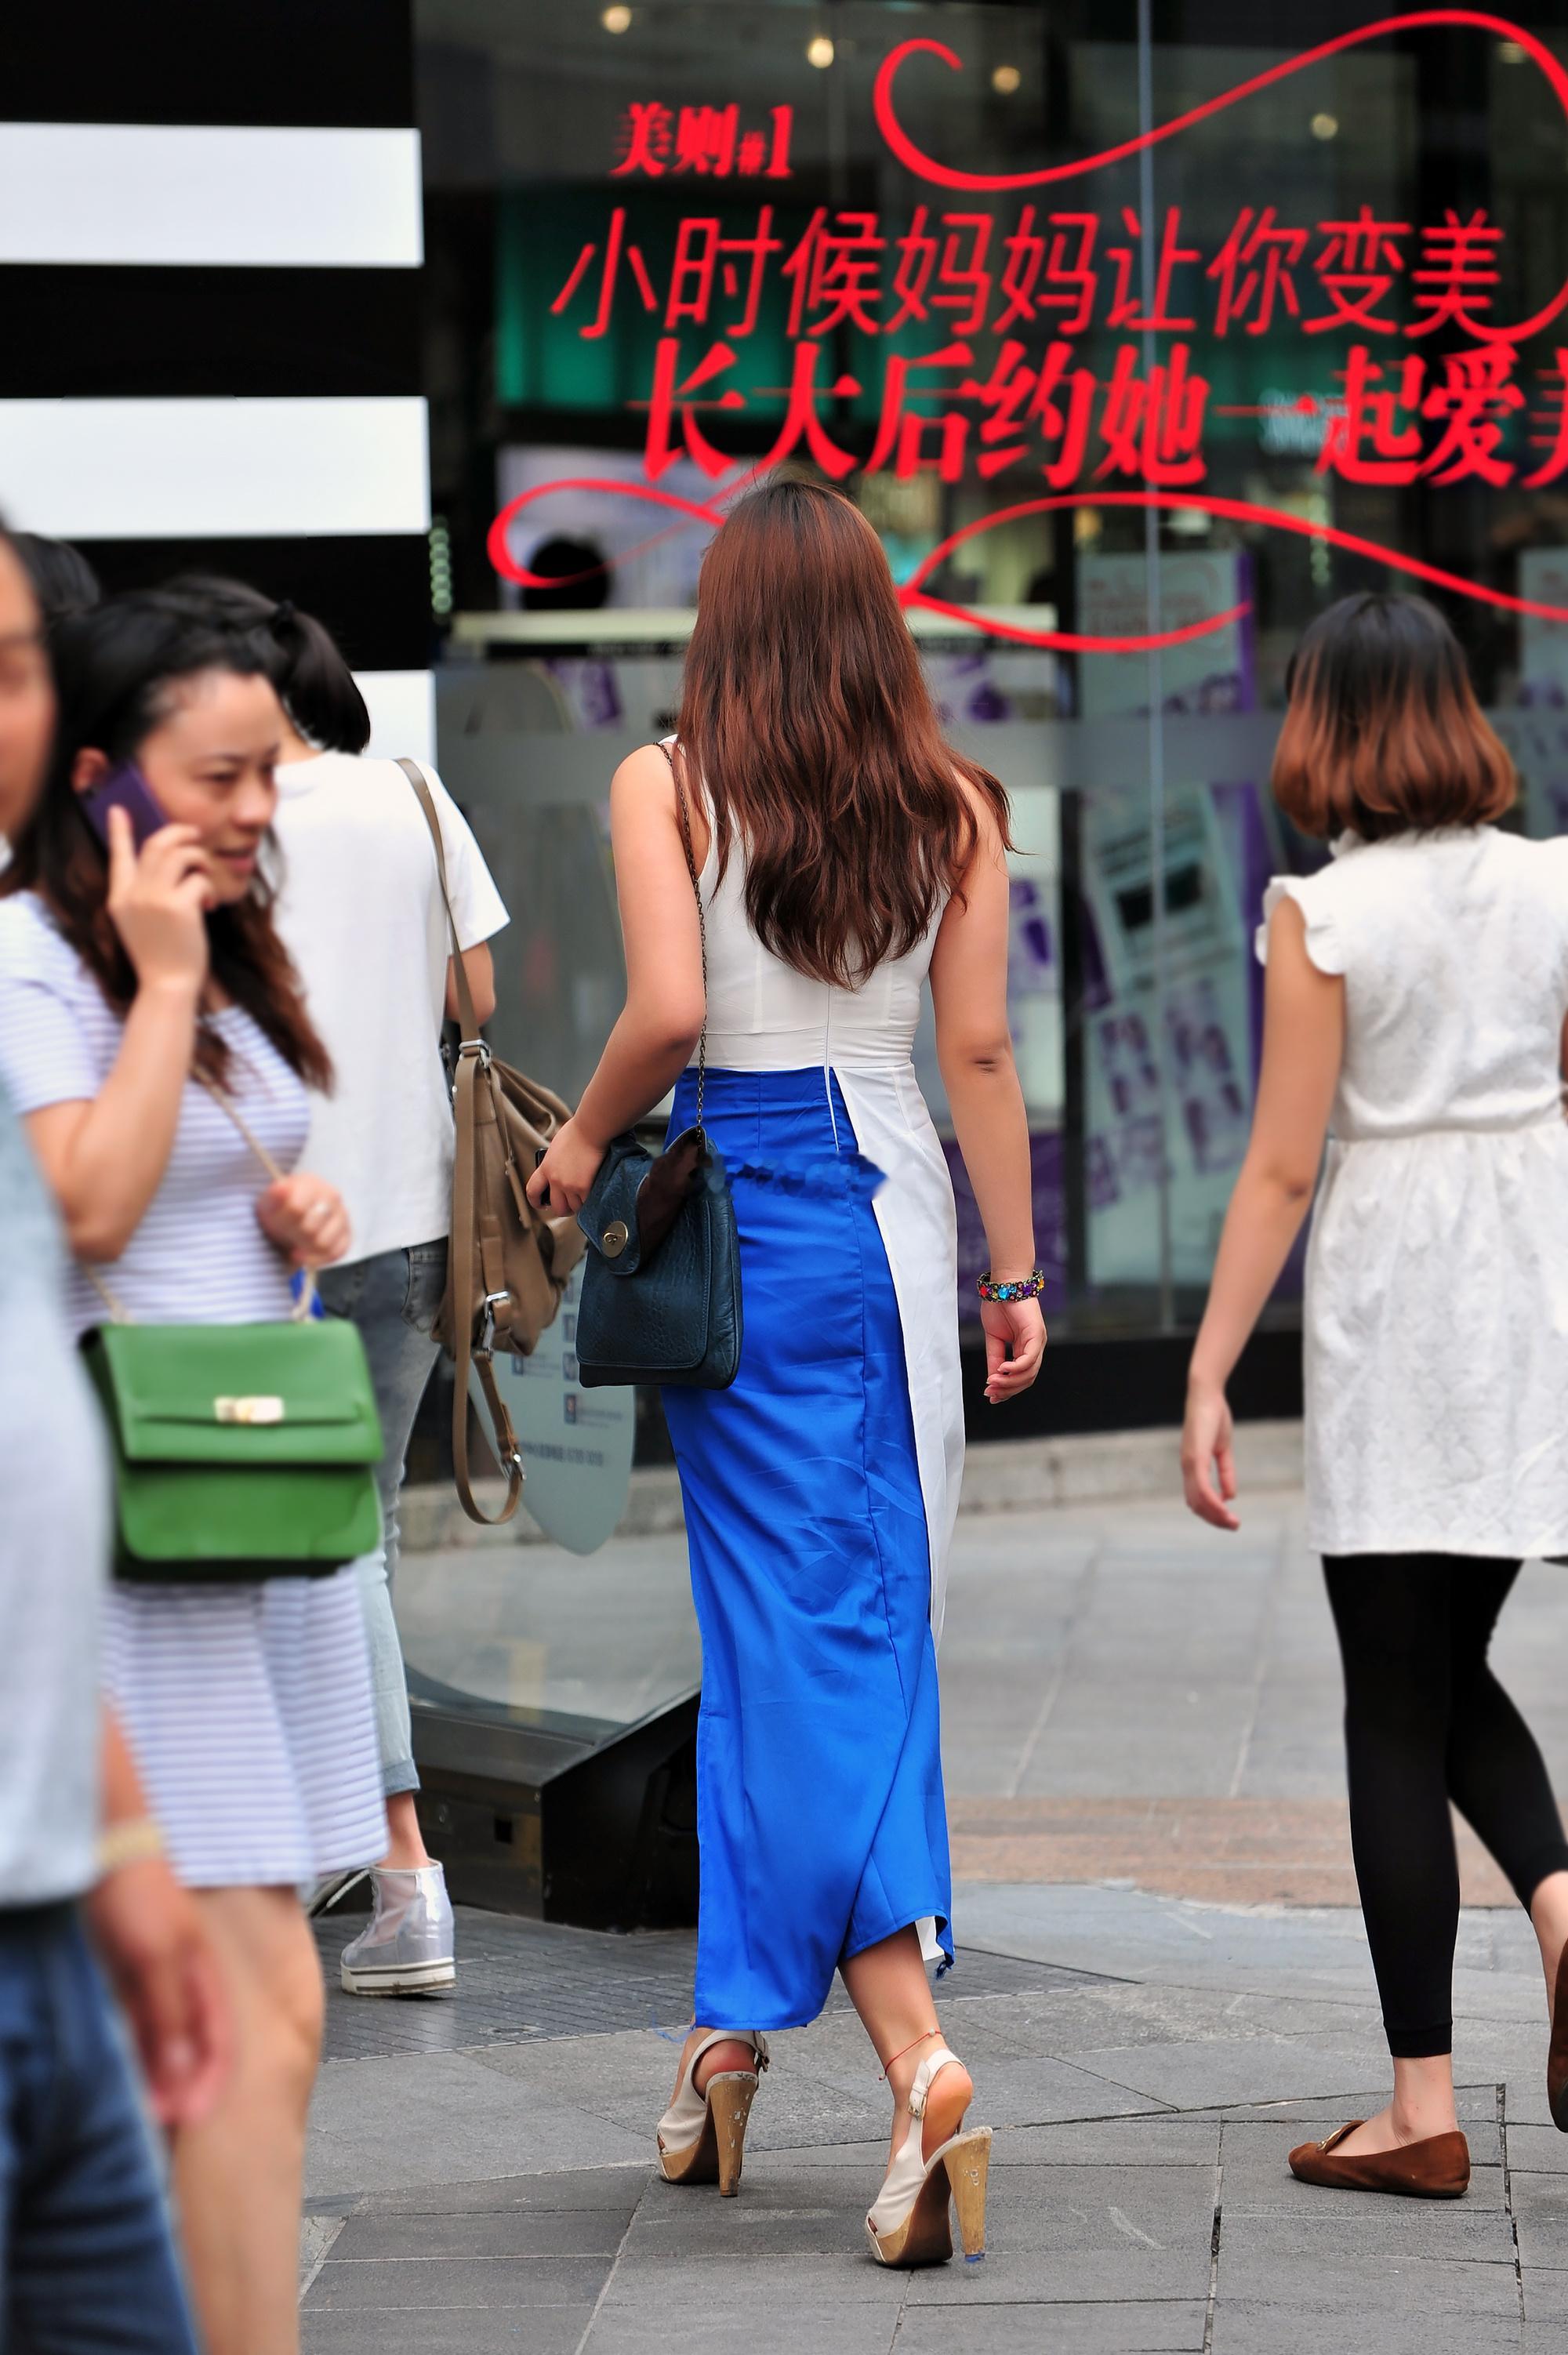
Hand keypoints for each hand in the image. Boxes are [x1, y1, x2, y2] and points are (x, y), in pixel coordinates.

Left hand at [87, 1857, 230, 2129]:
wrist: (106, 1851)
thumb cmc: (138, 1890)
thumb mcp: (159, 1958)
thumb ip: (174, 2011)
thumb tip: (187, 2067)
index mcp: (203, 1973)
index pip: (217, 2038)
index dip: (209, 2078)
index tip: (196, 2116)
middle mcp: (183, 1977)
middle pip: (192, 2042)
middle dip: (185, 2084)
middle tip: (172, 2123)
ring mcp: (155, 1975)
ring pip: (163, 2036)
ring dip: (160, 2073)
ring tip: (151, 2109)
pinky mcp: (127, 1973)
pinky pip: (138, 2023)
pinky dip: (138, 2051)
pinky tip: (130, 2069)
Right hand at [104, 807, 210, 996]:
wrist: (167, 985)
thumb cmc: (160, 955)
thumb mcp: (138, 923)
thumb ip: (143, 894)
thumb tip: (167, 864)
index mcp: (119, 897)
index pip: (118, 855)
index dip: (119, 830)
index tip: (118, 809)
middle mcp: (133, 893)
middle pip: (157, 844)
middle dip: (180, 834)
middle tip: (196, 835)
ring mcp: (154, 898)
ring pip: (182, 854)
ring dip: (200, 860)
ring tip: (205, 877)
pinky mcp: (179, 906)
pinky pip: (199, 879)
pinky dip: (208, 888)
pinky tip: (208, 905)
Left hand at [256, 1171, 350, 1266]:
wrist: (288, 1218)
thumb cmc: (279, 1208)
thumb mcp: (270, 1201)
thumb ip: (275, 1196)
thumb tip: (280, 1189)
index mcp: (311, 1183)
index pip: (296, 1209)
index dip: (282, 1221)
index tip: (274, 1221)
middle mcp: (332, 1196)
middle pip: (310, 1229)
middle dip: (293, 1235)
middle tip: (285, 1233)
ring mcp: (342, 1216)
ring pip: (323, 1243)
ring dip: (304, 1248)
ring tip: (295, 1241)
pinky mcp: (346, 1236)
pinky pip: (334, 1253)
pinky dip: (315, 1258)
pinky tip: (304, 1253)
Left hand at [524, 1117, 604, 1218]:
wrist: (591, 1129)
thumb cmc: (578, 1131)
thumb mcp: (557, 1146)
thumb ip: (555, 1161)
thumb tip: (559, 1168)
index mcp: (546, 1168)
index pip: (532, 1191)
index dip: (535, 1202)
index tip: (541, 1204)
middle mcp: (556, 1179)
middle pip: (556, 1206)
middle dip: (562, 1209)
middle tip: (568, 1207)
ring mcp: (570, 1185)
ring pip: (573, 1207)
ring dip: (578, 1205)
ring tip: (584, 1200)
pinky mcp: (585, 1187)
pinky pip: (587, 1203)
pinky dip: (590, 1202)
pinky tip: (594, 1196)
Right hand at [980, 1294, 1045, 1404]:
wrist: (1003, 1283)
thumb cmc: (999, 1306)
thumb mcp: (994, 1338)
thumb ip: (995, 1358)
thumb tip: (992, 1379)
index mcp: (1026, 1349)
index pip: (1021, 1377)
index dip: (1007, 1389)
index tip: (991, 1396)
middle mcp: (1035, 1348)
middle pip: (1027, 1379)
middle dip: (1007, 1389)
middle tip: (990, 1392)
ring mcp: (1038, 1342)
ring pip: (1029, 1373)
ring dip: (1010, 1381)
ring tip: (993, 1382)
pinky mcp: (1036, 1334)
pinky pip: (1029, 1358)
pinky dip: (1016, 1368)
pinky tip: (1002, 1370)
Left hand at [1182, 1380, 1238, 1529]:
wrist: (1207, 1395)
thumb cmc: (1213, 1418)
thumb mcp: (1222, 1449)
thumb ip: (1226, 1472)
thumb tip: (1230, 1496)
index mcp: (1192, 1466)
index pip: (1197, 1498)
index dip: (1211, 1512)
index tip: (1228, 1520)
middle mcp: (1187, 1468)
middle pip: (1196, 1504)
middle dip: (1215, 1519)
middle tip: (1233, 1526)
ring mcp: (1189, 1463)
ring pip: (1199, 1500)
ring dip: (1216, 1515)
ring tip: (1233, 1523)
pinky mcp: (1195, 1457)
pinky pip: (1203, 1487)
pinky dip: (1213, 1502)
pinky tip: (1225, 1508)